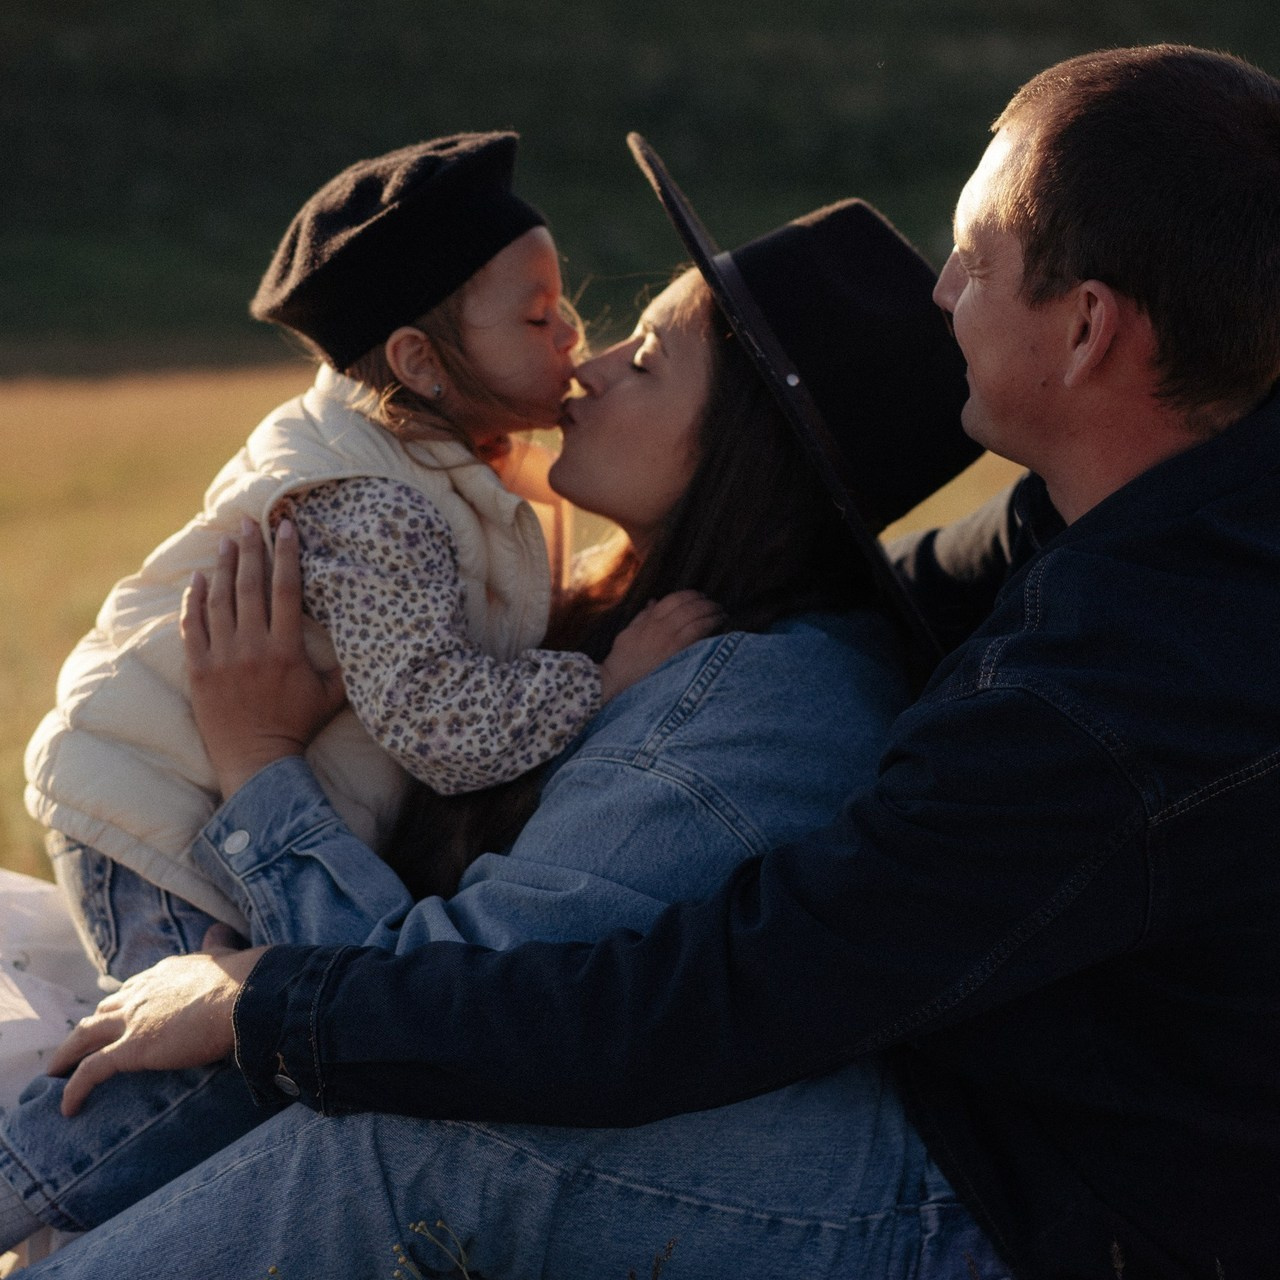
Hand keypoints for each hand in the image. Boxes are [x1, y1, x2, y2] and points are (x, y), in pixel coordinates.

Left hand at [49, 926, 265, 1116]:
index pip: (132, 989)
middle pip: (103, 1011)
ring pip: (85, 1036)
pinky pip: (91, 1071)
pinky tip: (67, 1107)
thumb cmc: (243, 978)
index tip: (117, 1017)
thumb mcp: (225, 953)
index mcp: (163, 973)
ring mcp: (134, 1020)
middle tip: (81, 1045)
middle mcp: (141, 993)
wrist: (244, 994)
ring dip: (68, 1054)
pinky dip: (74, 1089)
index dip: (121, 1005)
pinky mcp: (132, 1049)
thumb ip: (217, 944)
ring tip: (56, 1072)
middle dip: (91, 1027)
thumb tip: (219, 930)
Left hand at [181, 519, 345, 796]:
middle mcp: (252, 647)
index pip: (287, 590)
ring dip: (222, 567)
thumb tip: (362, 638)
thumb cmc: (298, 727)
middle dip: (250, 549)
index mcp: (286, 649)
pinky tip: (198, 580)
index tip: (285, 527)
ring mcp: (222, 657)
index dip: (286, 555)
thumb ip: (344, 665)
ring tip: (225, 541)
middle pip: (250, 586)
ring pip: (220, 601)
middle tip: (248, 521)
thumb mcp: (332, 696)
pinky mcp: (199, 670)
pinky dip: (195, 600)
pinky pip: (193, 627)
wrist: (256, 761)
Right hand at [598, 590, 724, 701]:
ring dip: (712, 613)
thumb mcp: (628, 632)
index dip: (691, 595)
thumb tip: (654, 601)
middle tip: (716, 605)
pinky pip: (698, 634)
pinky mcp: (677, 654)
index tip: (700, 597)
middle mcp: (660, 626)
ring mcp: (669, 639)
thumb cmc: (621, 659)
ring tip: (721, 614)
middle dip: (705, 603)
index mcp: (649, 619)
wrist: (616, 681)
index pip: (674, 599)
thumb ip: (642, 616)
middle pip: (689, 606)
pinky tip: (718, 625)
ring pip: (697, 618)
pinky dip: (710, 626)